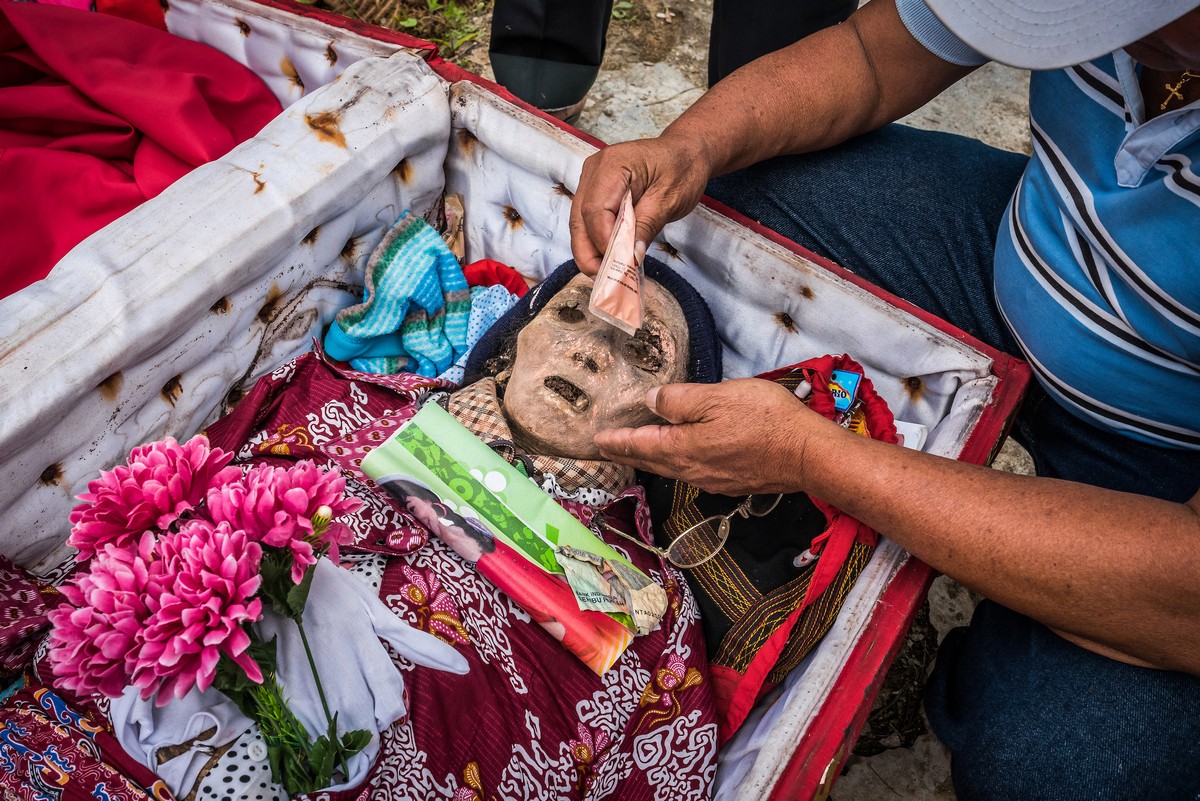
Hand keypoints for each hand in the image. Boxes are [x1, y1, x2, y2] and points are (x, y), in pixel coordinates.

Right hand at [569, 132, 712, 275]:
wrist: (686, 153)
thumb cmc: (682, 169)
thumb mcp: (670, 199)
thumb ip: (647, 226)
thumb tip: (630, 257)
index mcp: (613, 164)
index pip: (595, 209)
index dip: (603, 241)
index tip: (619, 265)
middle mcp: (594, 170)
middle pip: (579, 218)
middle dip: (589, 252)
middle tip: (604, 280)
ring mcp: (591, 180)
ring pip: (579, 223)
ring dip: (589, 251)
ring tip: (605, 275)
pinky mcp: (595, 192)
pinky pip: (587, 221)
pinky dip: (595, 242)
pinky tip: (607, 260)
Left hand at [593, 379, 850, 494]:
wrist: (808, 455)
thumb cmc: (766, 420)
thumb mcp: (717, 397)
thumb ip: (680, 400)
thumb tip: (650, 402)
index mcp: (683, 448)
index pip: (639, 445)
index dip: (616, 441)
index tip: (595, 440)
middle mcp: (692, 470)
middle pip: (651, 462)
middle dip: (628, 453)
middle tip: (608, 448)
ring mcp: (713, 479)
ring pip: (671, 469)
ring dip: (651, 459)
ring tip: (639, 450)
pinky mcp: (731, 482)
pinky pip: (693, 472)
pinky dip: (676, 463)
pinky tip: (681, 456)